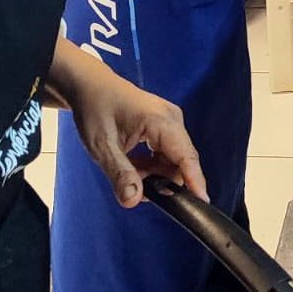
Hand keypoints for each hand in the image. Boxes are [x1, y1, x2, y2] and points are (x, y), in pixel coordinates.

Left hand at [65, 55, 207, 208]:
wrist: (90, 86)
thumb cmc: (95, 110)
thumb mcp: (102, 146)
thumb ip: (119, 174)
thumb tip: (133, 201)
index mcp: (161, 120)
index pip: (186, 156)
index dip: (195, 182)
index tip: (202, 205)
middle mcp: (172, 119)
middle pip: (181, 160)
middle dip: (163, 181)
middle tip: (135, 188)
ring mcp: (169, 121)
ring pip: (173, 159)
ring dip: (154, 174)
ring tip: (128, 171)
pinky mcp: (164, 125)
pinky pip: (166, 153)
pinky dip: (152, 165)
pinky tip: (133, 165)